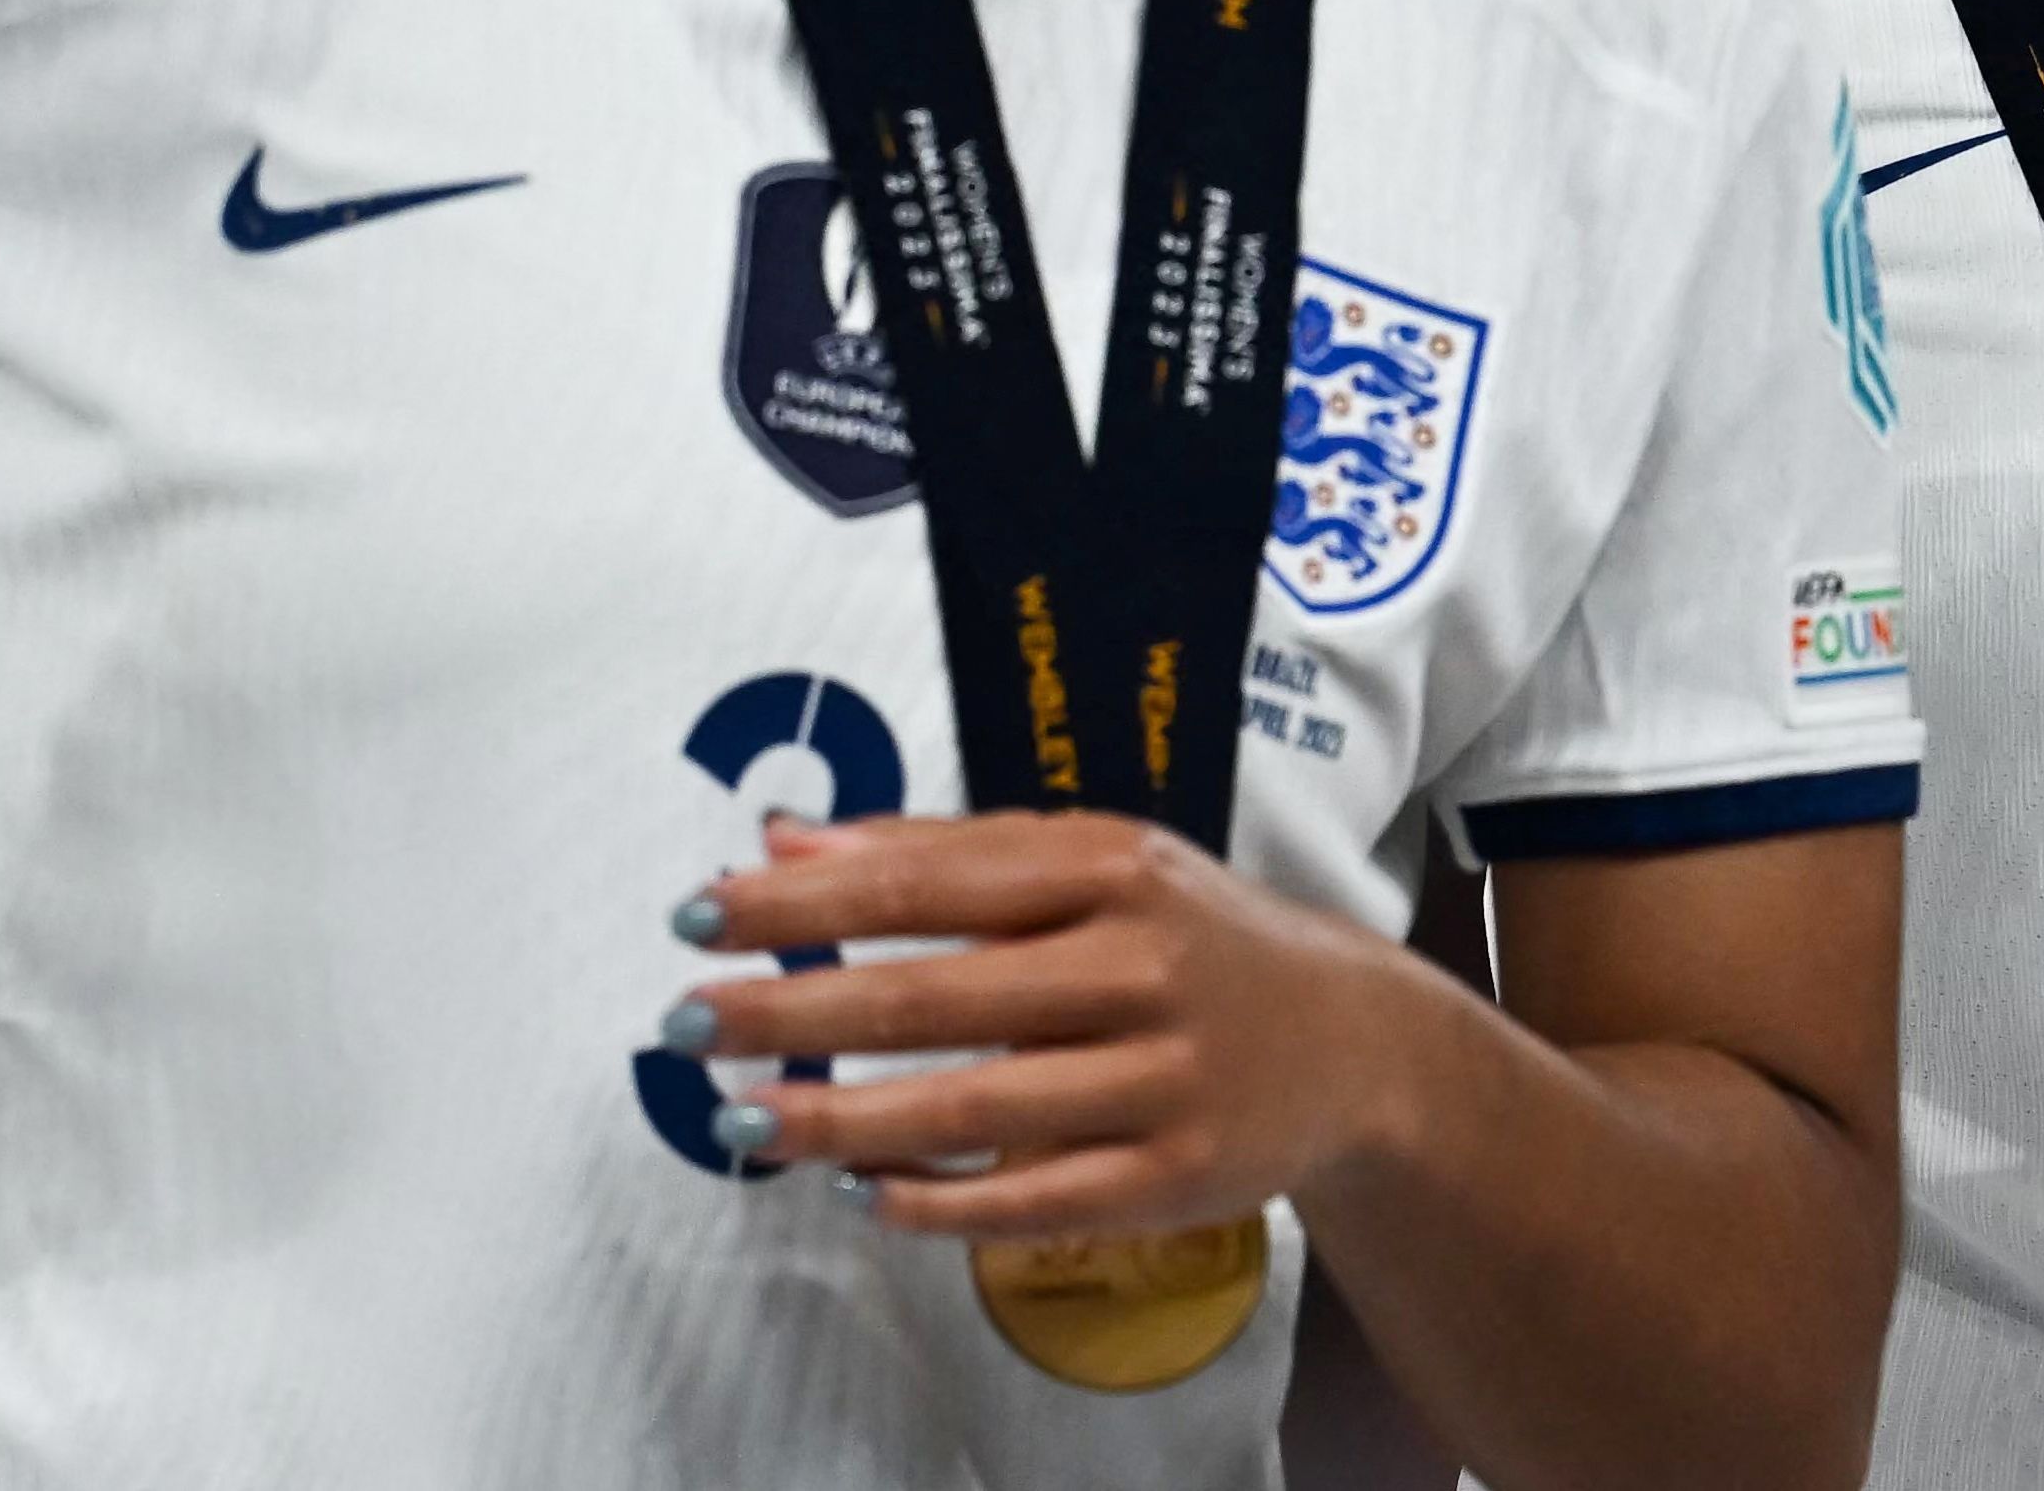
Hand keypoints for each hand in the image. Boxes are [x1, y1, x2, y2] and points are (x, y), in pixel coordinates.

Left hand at [664, 808, 1447, 1241]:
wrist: (1355, 1044)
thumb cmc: (1193, 939)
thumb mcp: (1094, 864)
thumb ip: (943, 851)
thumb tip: (784, 843)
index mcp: (1114, 869)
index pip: (933, 880)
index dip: (810, 901)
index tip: (704, 913)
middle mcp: (1140, 966)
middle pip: (937, 996)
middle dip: (797, 1009)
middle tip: (688, 1020)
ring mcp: (1161, 1079)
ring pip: (971, 1109)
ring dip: (839, 1119)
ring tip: (740, 1120)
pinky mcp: (1172, 1178)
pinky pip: (1029, 1200)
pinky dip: (935, 1201)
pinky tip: (859, 1189)